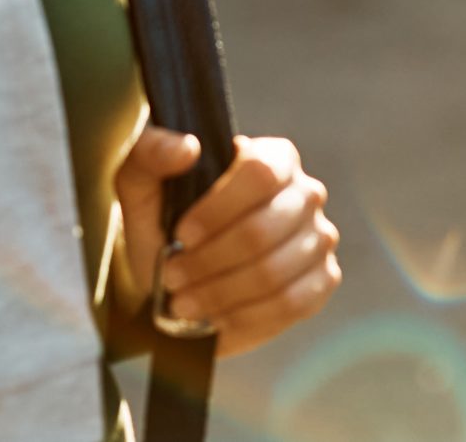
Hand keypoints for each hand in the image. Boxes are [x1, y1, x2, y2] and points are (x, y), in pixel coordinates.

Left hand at [115, 130, 339, 355]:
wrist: (182, 278)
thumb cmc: (167, 224)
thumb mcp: (143, 186)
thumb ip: (149, 153)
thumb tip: (186, 148)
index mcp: (274, 158)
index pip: (261, 173)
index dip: (218, 209)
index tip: (181, 235)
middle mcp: (306, 194)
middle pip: (263, 230)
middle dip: (208, 262)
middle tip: (173, 277)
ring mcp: (319, 239)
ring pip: (274, 273)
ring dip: (219, 294)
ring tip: (185, 302)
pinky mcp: (322, 280)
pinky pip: (291, 304)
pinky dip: (246, 317)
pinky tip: (217, 317)